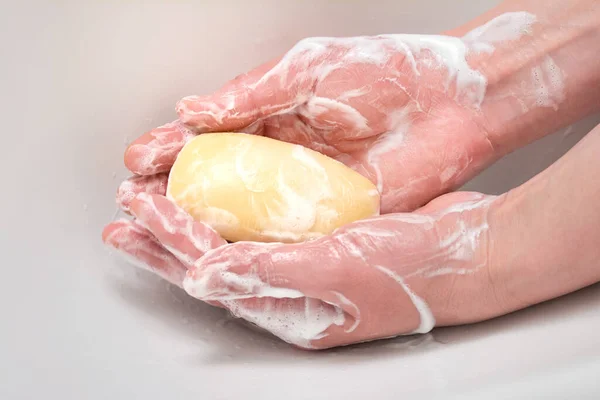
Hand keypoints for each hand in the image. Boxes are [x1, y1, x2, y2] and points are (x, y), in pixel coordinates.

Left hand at [106, 190, 501, 348]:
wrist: (472, 253)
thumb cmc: (418, 270)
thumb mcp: (341, 269)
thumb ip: (272, 272)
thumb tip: (207, 277)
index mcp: (294, 312)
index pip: (214, 277)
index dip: (170, 245)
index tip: (136, 218)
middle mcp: (294, 293)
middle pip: (214, 263)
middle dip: (166, 238)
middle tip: (125, 213)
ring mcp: (308, 267)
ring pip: (234, 242)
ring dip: (195, 220)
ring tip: (156, 204)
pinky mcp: (322, 241)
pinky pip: (265, 225)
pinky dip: (235, 208)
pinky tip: (215, 196)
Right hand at [122, 33, 499, 213]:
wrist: (452, 103)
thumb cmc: (387, 72)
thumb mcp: (310, 71)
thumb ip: (252, 93)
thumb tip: (192, 111)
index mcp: (269, 117)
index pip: (205, 137)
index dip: (168, 148)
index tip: (138, 159)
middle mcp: (279, 158)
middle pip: (213, 183)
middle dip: (170, 193)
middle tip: (135, 202)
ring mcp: (302, 191)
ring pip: (240, 215)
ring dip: (199, 224)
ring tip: (159, 229)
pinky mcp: (330, 217)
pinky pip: (283, 235)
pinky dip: (251, 243)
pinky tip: (220, 249)